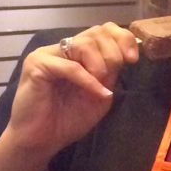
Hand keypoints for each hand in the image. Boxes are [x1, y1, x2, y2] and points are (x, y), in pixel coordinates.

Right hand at [0, 23, 138, 170]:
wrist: (41, 140)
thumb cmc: (67, 121)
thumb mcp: (99, 96)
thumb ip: (110, 75)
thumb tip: (124, 57)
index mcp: (77, 54)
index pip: (102, 30)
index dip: (122, 38)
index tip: (133, 59)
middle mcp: (62, 49)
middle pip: (96, 33)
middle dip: (113, 54)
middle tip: (111, 77)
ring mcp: (48, 54)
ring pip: (84, 44)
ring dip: (100, 66)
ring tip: (100, 88)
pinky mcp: (37, 65)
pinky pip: (70, 67)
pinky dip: (88, 81)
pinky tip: (98, 93)